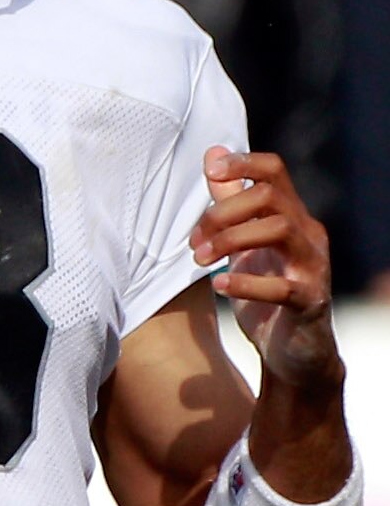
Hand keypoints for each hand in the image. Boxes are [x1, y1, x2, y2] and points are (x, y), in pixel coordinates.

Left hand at [189, 146, 338, 388]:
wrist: (293, 352)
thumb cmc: (266, 291)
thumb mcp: (243, 243)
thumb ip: (230, 201)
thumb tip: (213, 153)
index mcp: (291, 216)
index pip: (273, 171)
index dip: (242, 163)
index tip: (211, 171)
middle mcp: (308, 235)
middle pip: (269, 196)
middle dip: (221, 213)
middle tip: (194, 245)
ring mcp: (312, 267)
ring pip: (279, 229)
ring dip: (230, 240)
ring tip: (200, 261)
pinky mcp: (309, 302)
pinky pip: (282, 286)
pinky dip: (246, 284)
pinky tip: (219, 285)